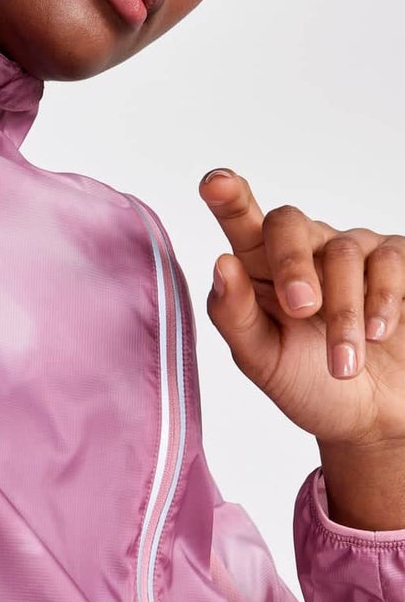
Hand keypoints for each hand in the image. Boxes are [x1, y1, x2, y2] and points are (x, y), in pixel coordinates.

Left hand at [198, 168, 404, 449]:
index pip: (240, 221)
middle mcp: (303, 250)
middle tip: (300, 309)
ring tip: (344, 363)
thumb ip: (234, 314)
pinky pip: (389, 259)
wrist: (372, 418)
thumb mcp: (262, 359)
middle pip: (289, 223)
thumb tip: (221, 264)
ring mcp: (351, 252)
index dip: (229, 198)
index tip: (215, 183)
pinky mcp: (395, 262)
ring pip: (342, 252)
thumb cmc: (309, 384)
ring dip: (343, 314)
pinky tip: (379, 333)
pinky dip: (382, 300)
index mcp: (258, 267)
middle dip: (292, 264)